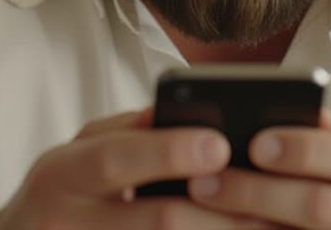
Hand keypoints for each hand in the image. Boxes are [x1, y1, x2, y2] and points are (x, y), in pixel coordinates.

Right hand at [0, 108, 277, 229]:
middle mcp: (65, 222)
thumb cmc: (60, 192)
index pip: (116, 159)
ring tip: (271, 228)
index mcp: (61, 174)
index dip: (169, 152)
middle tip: (270, 203)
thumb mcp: (78, 153)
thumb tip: (192, 113)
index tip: (222, 145)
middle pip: (154, 221)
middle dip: (217, 212)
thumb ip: (129, 132)